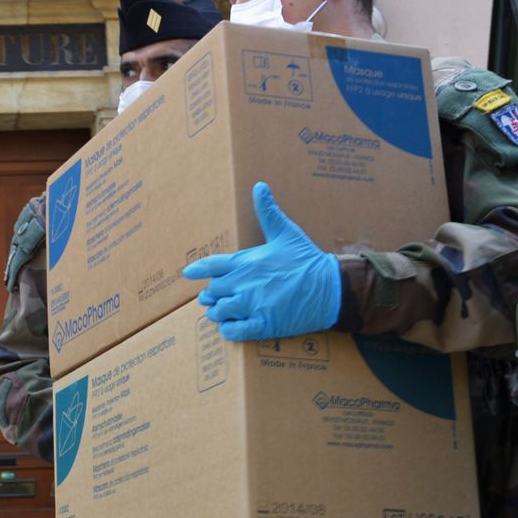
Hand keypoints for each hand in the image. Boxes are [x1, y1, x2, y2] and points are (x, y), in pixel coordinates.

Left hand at [182, 182, 339, 341]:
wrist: (330, 287)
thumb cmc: (307, 259)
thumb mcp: (286, 232)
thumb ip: (268, 211)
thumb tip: (259, 186)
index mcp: (246, 262)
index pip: (212, 265)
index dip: (198, 270)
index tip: (188, 274)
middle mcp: (244, 284)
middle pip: (213, 291)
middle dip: (211, 294)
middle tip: (211, 297)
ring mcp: (253, 306)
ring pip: (220, 312)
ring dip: (218, 312)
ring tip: (221, 312)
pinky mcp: (264, 324)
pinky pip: (235, 332)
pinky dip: (229, 331)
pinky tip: (231, 327)